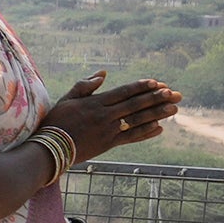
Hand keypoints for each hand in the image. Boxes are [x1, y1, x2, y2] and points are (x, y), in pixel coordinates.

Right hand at [43, 73, 179, 160]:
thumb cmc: (56, 122)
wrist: (49, 148)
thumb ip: (86, 85)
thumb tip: (103, 74)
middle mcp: (105, 116)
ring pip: (137, 121)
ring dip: (157, 114)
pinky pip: (131, 138)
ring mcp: (108, 131)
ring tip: (173, 108)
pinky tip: (159, 128)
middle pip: (135, 105)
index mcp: (95, 103)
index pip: (123, 92)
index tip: (157, 82)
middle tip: (174, 93)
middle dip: (156, 98)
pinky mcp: (108, 145)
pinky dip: (145, 133)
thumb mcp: (67, 99)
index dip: (141, 87)